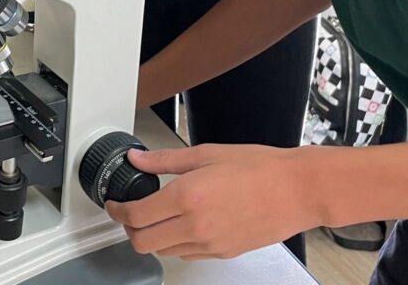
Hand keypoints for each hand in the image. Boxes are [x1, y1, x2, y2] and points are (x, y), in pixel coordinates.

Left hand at [106, 145, 316, 259]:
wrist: (294, 190)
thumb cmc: (256, 167)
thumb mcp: (205, 153)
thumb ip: (164, 160)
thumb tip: (137, 158)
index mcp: (187, 197)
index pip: (137, 216)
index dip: (117, 211)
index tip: (113, 203)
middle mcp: (195, 226)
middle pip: (143, 242)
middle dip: (129, 228)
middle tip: (128, 211)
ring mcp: (209, 244)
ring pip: (164, 251)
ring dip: (152, 237)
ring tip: (155, 215)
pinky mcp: (223, 253)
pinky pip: (187, 255)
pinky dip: (175, 243)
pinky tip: (181, 224)